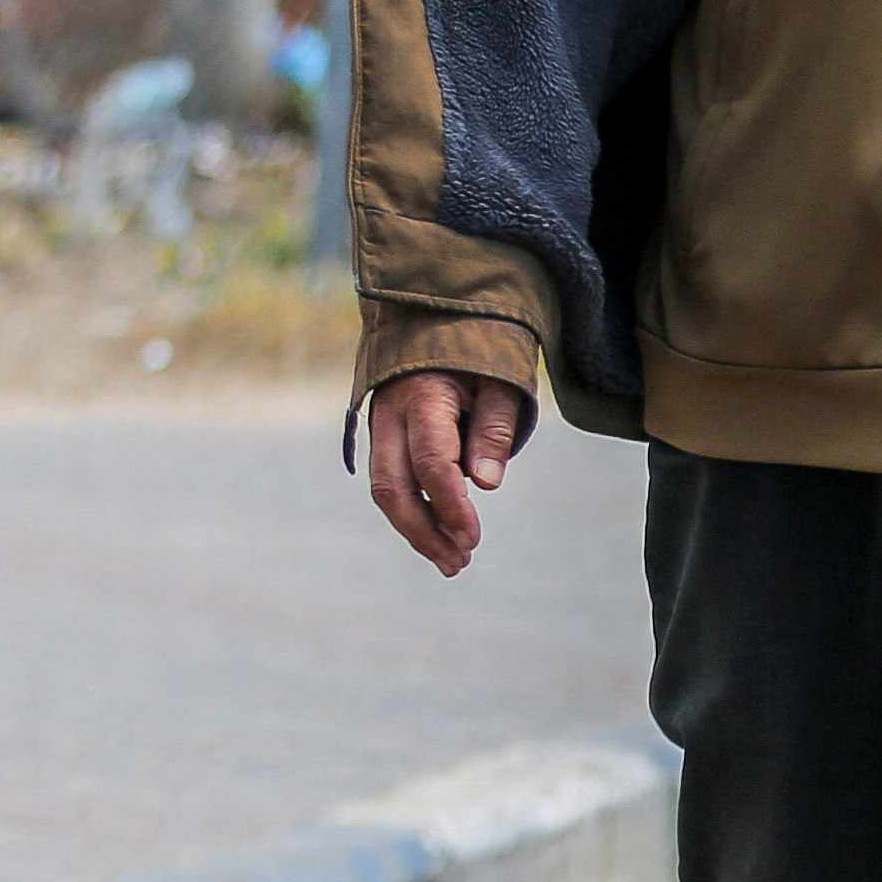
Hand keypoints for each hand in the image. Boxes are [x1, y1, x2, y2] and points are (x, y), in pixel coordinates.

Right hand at [367, 368, 534, 575]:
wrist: (436, 318)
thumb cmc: (480, 348)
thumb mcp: (501, 381)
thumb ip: (494, 430)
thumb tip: (486, 484)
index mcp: (423, 397)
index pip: (431, 462)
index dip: (451, 505)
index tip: (473, 538)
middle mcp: (390, 416)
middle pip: (393, 486)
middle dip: (424, 532)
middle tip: (459, 563)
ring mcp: (380, 427)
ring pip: (386, 489)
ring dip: (416, 530)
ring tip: (453, 562)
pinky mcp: (383, 438)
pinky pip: (391, 481)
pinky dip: (413, 511)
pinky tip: (439, 535)